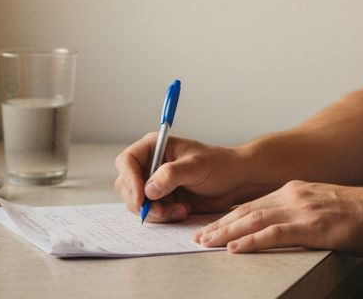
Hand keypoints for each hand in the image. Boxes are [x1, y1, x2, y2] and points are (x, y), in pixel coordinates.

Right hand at [112, 132, 252, 222]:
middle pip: (126, 185)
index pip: (127, 161)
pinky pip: (151, 213)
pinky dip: (163, 217)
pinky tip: (183, 211)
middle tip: (161, 210)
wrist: (236, 182)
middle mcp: (150, 165)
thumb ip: (171, 175)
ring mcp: (155, 184)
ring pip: (137, 203)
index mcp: (155, 147)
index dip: (129, 180)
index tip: (141, 198)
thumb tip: (148, 189)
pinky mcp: (162, 200)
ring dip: (155, 212)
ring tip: (180, 210)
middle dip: (141, 202)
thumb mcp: (196, 166)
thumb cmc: (220, 165)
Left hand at [191, 181, 362, 256]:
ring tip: (206, 243)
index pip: (254, 203)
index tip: (212, 226)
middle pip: (247, 210)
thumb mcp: (325, 206)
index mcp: (296, 190)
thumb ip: (302, 213)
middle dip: (219, 224)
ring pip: (253, 220)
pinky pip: (273, 234)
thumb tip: (286, 226)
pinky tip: (235, 248)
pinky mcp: (310, 226)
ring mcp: (301, 209)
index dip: (230, 216)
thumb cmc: (361, 214)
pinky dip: (250, 241)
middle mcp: (294, 195)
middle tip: (198, 236)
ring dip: (225, 233)